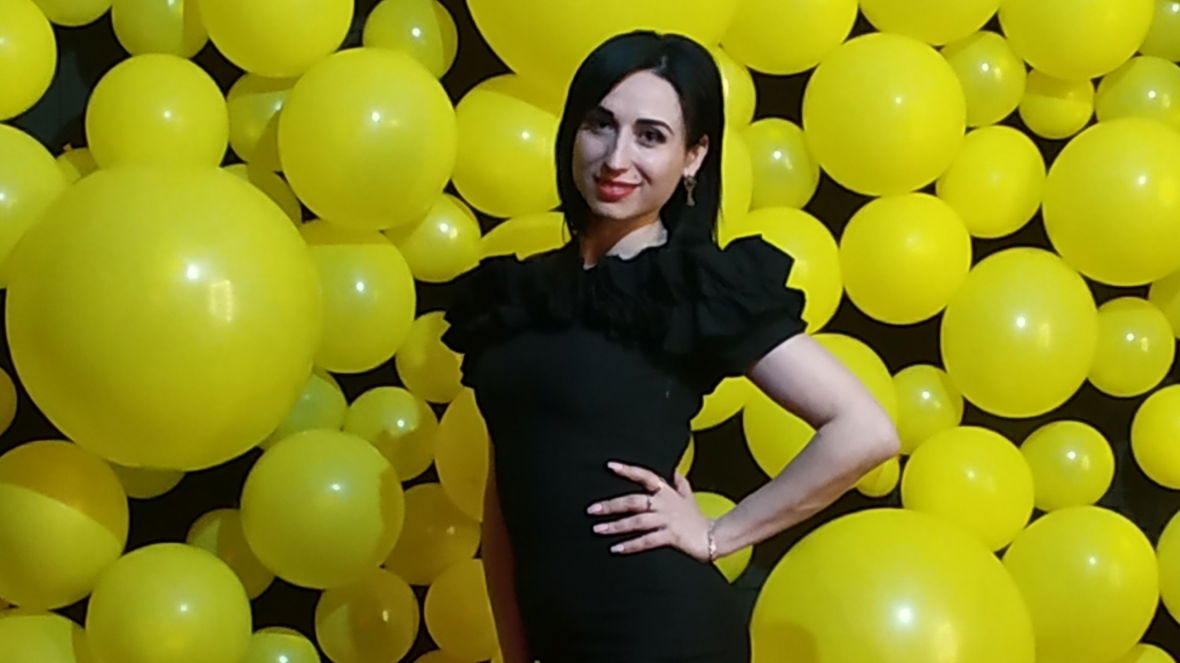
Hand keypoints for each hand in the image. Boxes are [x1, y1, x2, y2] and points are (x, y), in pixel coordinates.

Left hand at [586, 460, 713, 561]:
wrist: (716, 537)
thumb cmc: (698, 519)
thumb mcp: (689, 498)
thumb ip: (680, 484)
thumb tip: (676, 470)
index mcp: (667, 493)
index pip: (645, 476)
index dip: (628, 470)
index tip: (610, 466)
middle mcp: (665, 504)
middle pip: (634, 501)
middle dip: (611, 505)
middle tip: (592, 510)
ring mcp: (667, 520)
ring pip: (637, 521)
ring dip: (616, 526)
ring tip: (598, 529)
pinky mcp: (671, 537)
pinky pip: (647, 541)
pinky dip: (630, 545)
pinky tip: (616, 548)